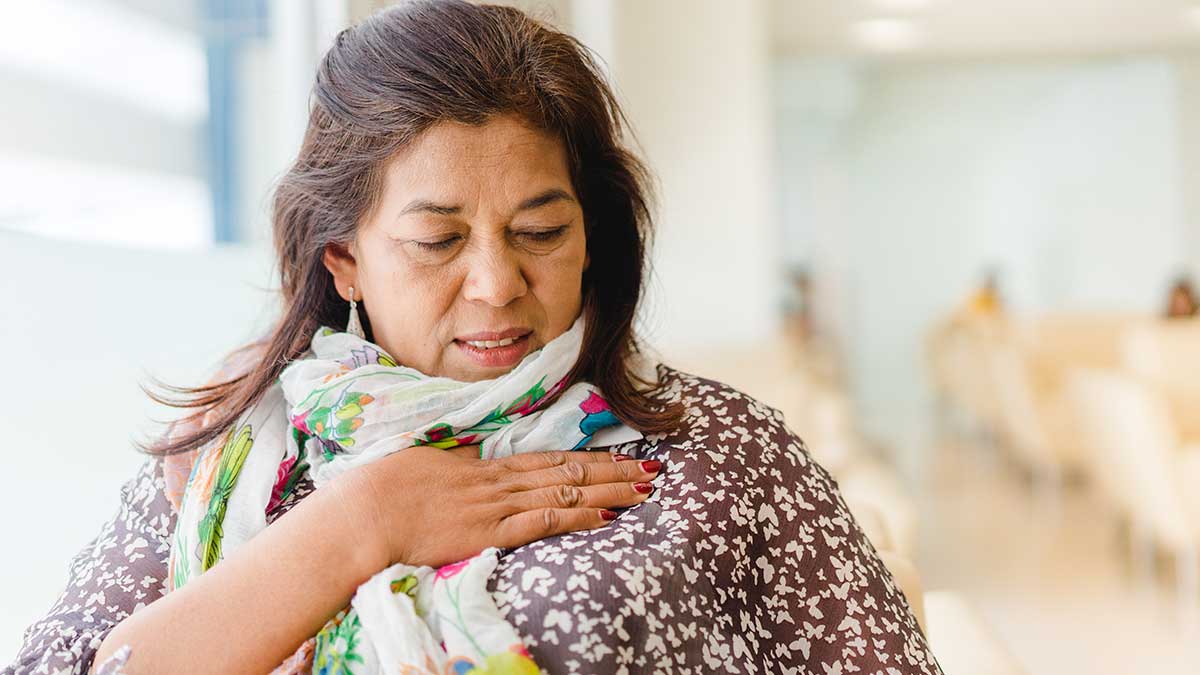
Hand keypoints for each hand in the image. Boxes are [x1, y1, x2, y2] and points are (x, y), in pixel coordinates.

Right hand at [331, 445, 660, 568]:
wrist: (366, 512)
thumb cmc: (388, 489)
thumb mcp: (430, 466)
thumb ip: (459, 464)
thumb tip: (473, 457)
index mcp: (486, 465)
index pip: (550, 459)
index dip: (589, 459)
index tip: (621, 456)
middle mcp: (500, 481)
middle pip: (569, 472)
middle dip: (614, 472)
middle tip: (653, 470)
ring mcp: (497, 505)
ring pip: (565, 492)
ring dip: (608, 491)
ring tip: (644, 490)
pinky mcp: (489, 532)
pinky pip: (541, 522)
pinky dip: (577, 518)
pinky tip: (605, 517)